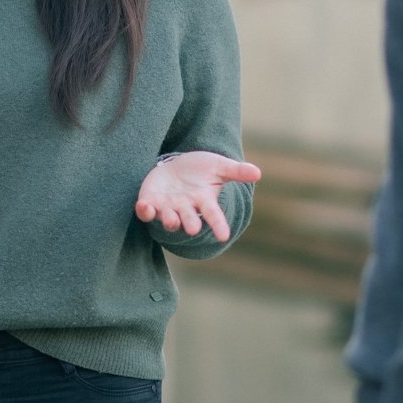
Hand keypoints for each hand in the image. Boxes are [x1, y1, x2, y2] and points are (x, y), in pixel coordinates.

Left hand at [135, 151, 260, 241]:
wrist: (175, 166)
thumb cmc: (200, 168)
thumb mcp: (218, 166)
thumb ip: (236, 171)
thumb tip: (258, 173)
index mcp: (203, 200)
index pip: (213, 214)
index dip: (218, 224)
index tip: (224, 236)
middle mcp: (185, 207)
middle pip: (188, 218)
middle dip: (190, 223)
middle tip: (193, 229)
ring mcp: (167, 206)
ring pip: (168, 217)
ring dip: (169, 220)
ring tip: (171, 220)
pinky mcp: (150, 201)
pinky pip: (146, 210)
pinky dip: (144, 210)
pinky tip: (144, 206)